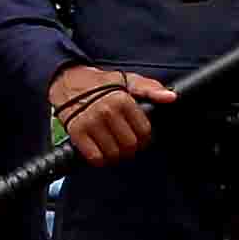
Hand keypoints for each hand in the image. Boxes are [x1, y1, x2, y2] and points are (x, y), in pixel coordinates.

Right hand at [45, 64, 173, 166]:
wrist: (67, 81)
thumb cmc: (101, 83)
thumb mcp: (127, 80)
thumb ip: (150, 88)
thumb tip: (171, 97)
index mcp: (122, 99)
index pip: (144, 131)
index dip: (144, 138)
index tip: (139, 137)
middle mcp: (107, 111)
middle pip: (130, 145)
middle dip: (131, 148)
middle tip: (127, 144)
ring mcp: (90, 122)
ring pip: (113, 153)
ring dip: (116, 155)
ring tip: (114, 147)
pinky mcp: (76, 132)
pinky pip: (95, 157)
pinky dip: (100, 159)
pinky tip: (101, 151)